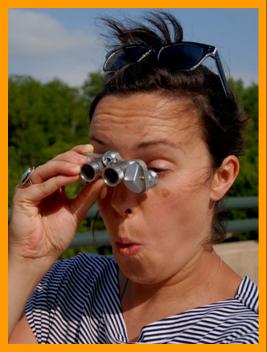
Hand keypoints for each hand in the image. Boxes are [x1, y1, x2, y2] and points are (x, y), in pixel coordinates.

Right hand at [9, 144, 103, 261]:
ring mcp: (30, 190)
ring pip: (46, 170)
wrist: (38, 256)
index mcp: (53, 186)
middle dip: (72, 158)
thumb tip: (102, 180)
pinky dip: (56, 181)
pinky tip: (71, 178)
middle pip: (55, 163)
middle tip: (88, 158)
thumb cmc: (54, 236)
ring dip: (64, 166)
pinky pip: (40, 186)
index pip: (64, 164)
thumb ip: (87, 196)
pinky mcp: (22, 198)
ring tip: (80, 167)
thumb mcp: (76, 212)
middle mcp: (41, 185)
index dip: (76, 154)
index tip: (91, 149)